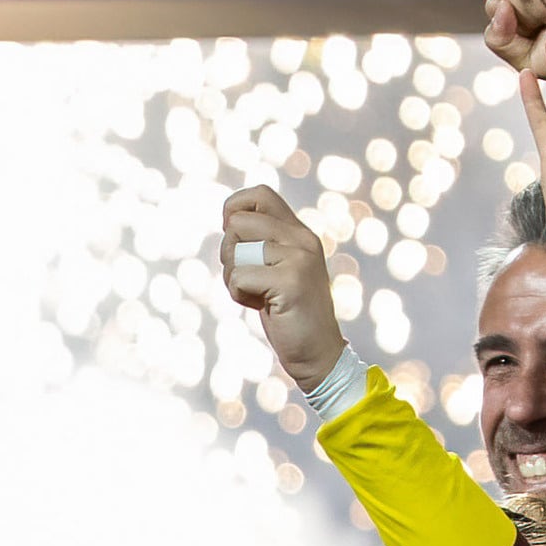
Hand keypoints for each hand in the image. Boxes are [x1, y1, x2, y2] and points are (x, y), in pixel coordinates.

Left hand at [216, 186, 348, 395]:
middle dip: (228, 252)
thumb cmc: (288, 311)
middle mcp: (302, 238)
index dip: (233, 211)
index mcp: (298, 231)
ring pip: (235, 249)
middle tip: (247, 277)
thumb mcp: (276, 268)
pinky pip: (238, 277)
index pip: (259, 194)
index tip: (237, 241)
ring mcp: (299, 257)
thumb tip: (229, 221)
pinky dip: (239, 295)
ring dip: (232, 277)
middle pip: (237, 222)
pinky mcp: (291, 281)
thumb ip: (262, 242)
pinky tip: (262, 306)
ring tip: (257, 294)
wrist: (317, 352)